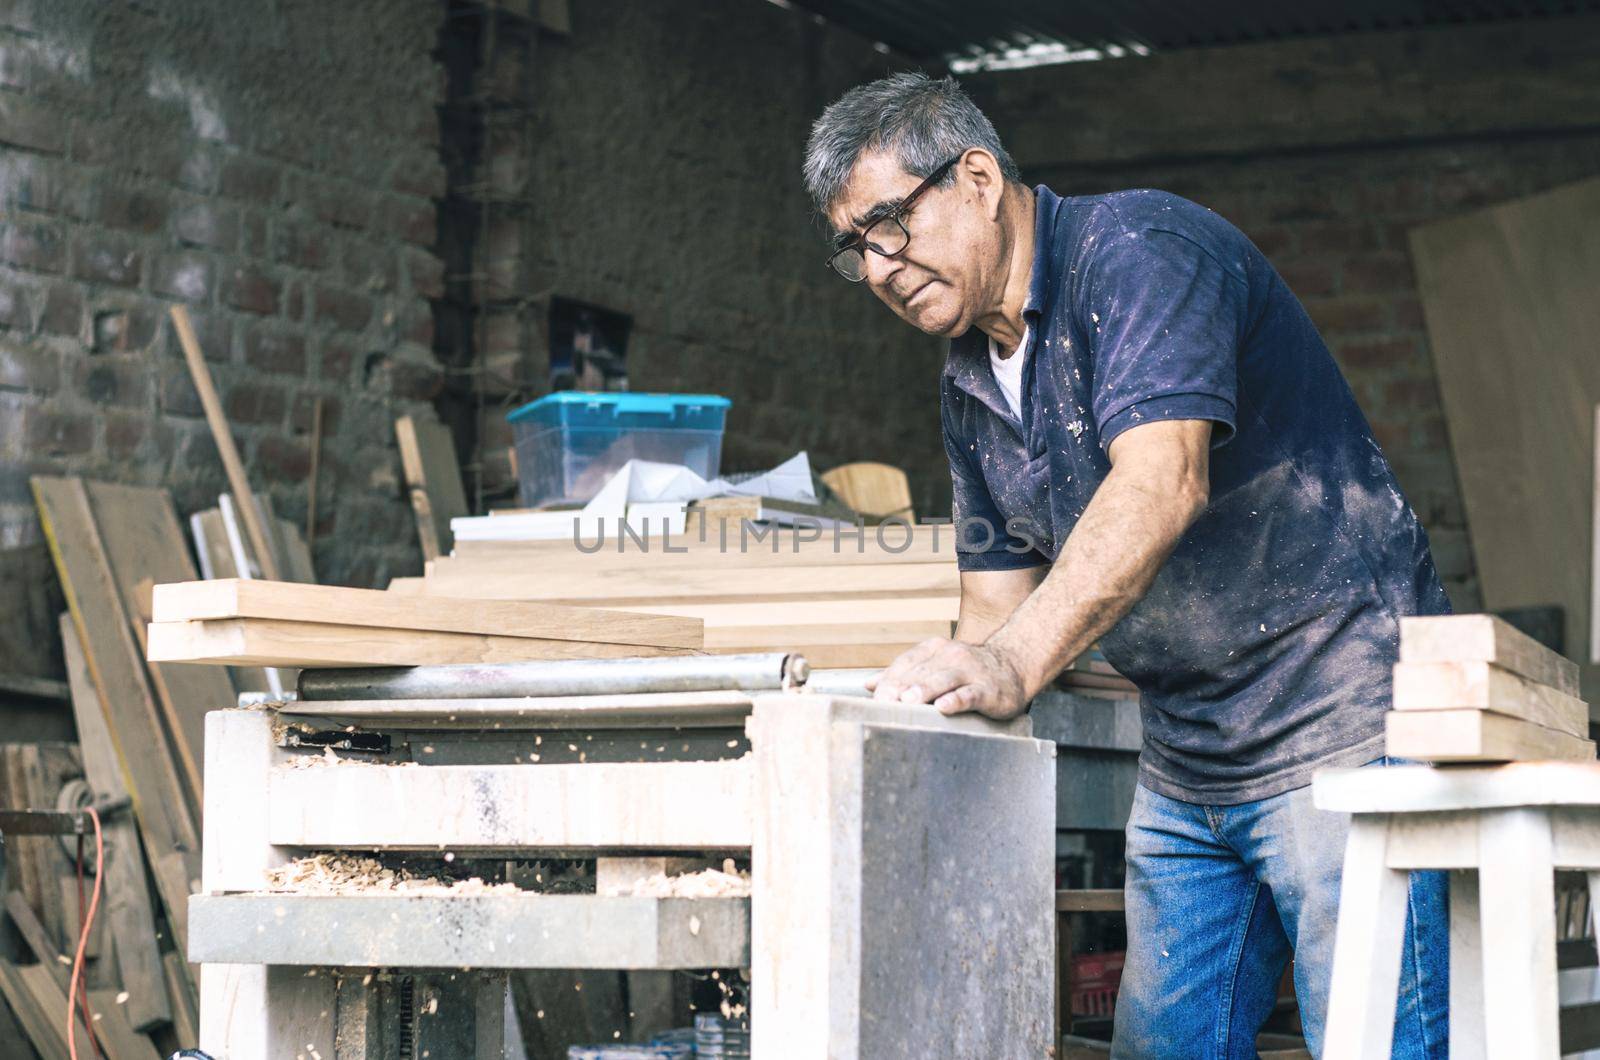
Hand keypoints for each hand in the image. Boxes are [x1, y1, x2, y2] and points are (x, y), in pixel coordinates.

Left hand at [865, 637, 1029, 718]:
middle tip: (884, 703)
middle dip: (901, 689)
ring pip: (943, 679)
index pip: (906, 664)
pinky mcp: (987, 689)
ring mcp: (970, 671)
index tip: (876, 699)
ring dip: (924, 689)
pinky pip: (970, 693)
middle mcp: (950, 656)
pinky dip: (957, 699)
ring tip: (908, 701)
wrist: (1013, 667)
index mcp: (933, 650)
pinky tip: (944, 706)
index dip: (890, 681)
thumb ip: (903, 674)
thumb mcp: (934, 667)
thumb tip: (868, 684)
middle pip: (921, 672)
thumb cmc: (968, 672)